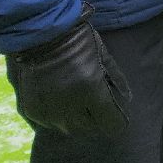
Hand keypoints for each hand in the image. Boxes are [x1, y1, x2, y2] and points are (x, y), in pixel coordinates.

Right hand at [7, 15, 130, 138]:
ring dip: (76, 119)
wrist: (40, 35)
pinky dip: (57, 116)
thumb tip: (128, 99)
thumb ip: (117, 80)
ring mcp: (50, 110)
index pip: (112, 123)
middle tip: (94, 104)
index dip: (116, 120)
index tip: (116, 114)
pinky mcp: (33, 110)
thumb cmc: (78, 41)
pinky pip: (50, 123)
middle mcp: (71, 106)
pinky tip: (58, 99)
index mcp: (92, 91)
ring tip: (76, 101)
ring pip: (70, 128)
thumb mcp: (104, 55)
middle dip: (96, 118)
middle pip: (91, 128)